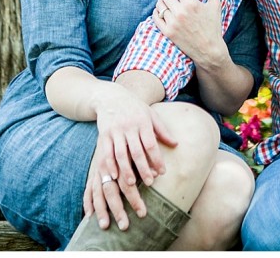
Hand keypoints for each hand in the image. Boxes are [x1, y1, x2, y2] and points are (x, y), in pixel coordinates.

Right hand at [87, 92, 177, 227]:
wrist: (110, 96)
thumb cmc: (134, 108)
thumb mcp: (150, 115)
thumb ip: (162, 130)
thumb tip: (175, 144)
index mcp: (143, 122)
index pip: (151, 144)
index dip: (157, 159)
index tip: (162, 172)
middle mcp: (129, 127)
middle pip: (137, 151)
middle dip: (143, 168)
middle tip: (150, 182)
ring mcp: (115, 131)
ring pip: (121, 154)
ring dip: (126, 170)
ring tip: (131, 184)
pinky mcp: (104, 134)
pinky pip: (106, 152)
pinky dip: (110, 164)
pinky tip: (113, 176)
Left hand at [153, 0, 226, 65]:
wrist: (209, 51)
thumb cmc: (213, 27)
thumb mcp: (215, 6)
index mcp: (191, 3)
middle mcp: (180, 12)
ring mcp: (172, 23)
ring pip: (159, 5)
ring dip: (162, 1)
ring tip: (168, 2)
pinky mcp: (167, 32)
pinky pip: (155, 17)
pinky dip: (157, 12)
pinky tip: (162, 12)